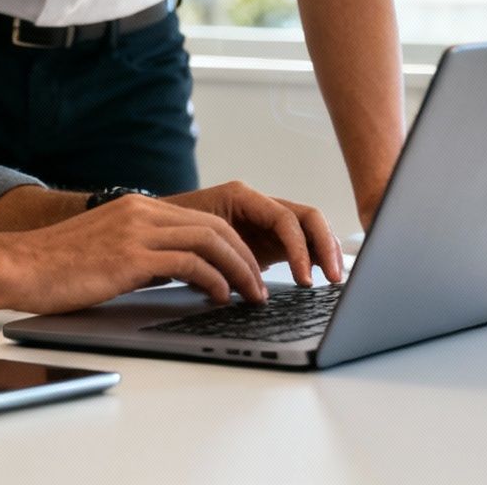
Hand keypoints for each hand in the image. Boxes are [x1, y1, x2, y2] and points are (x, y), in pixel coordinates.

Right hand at [2, 195, 272, 314]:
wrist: (19, 266)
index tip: (247, 270)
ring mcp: (136, 231)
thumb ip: (141, 253)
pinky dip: (212, 279)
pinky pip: (188, 263)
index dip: (232, 245)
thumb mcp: (108, 250)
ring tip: (250, 295)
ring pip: (209, 241)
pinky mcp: (130, 256)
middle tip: (260, 286)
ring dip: (237, 270)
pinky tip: (218, 297)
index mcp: (137, 208)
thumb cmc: (56, 268)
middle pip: (214, 226)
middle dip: (245, 257)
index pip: (203, 219)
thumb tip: (176, 274)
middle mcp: (141, 212)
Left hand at [161, 181, 343, 286]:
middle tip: (333, 278)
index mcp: (242, 197)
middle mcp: (258, 205)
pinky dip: (312, 258)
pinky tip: (319, 277)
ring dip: (324, 251)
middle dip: (325, 246)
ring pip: (307, 229)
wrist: (153, 233)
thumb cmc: (170, 233)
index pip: (285, 218)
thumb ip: (221, 261)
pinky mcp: (267, 240)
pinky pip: (299, 243)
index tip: (304, 279)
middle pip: (306, 218)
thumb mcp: (194, 245)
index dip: (300, 248)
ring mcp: (264, 222)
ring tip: (333, 278)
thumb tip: (247, 290)